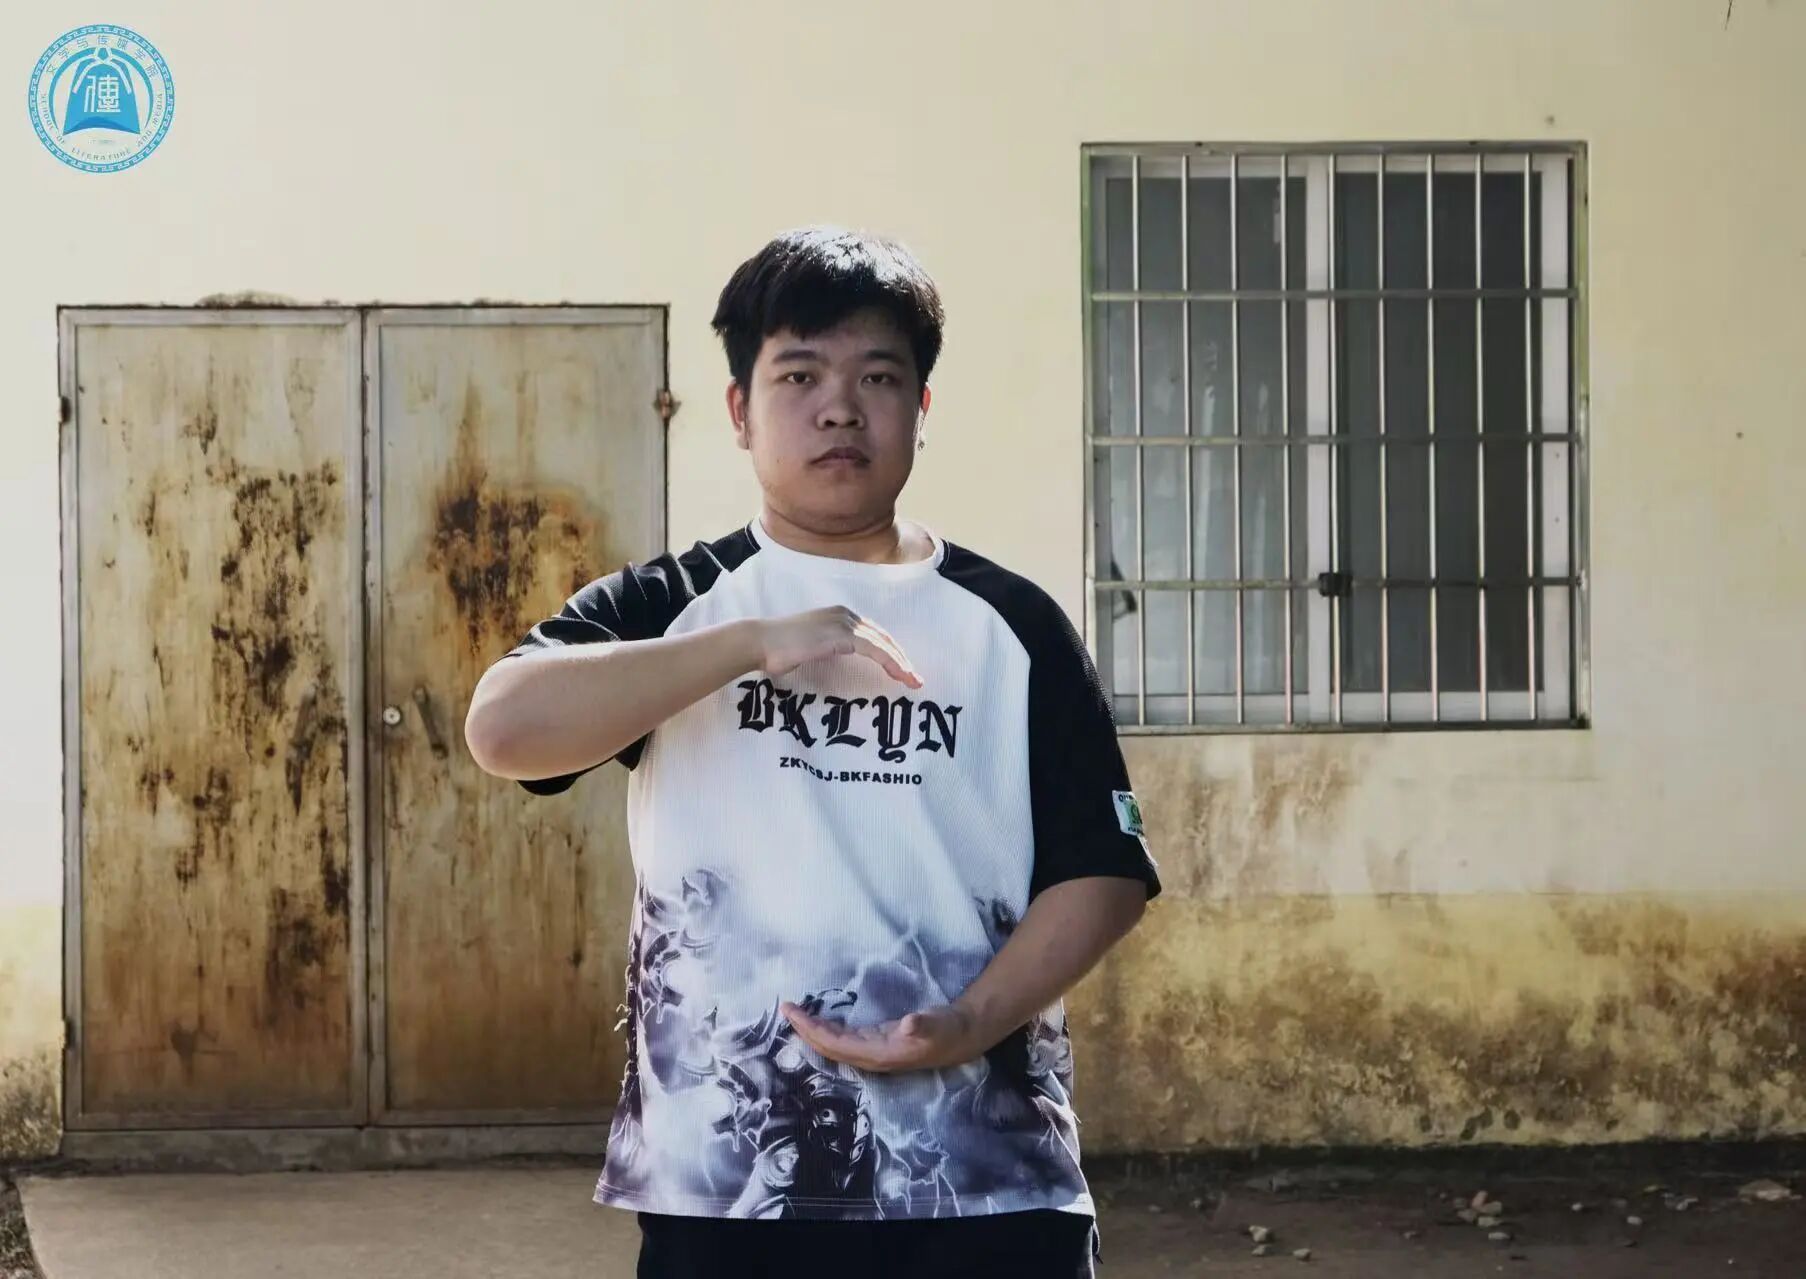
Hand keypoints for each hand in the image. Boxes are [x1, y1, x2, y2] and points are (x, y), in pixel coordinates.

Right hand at [756, 607, 921, 687]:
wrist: (759, 642)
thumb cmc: (777, 649)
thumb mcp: (810, 648)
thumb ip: (827, 650)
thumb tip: (834, 664)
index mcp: (839, 616)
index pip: (873, 634)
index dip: (891, 652)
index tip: (903, 671)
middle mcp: (844, 615)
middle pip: (883, 637)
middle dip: (902, 658)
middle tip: (916, 679)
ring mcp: (843, 622)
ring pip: (882, 643)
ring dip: (901, 663)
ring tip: (913, 682)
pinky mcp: (840, 635)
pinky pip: (873, 649)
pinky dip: (889, 662)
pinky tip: (899, 675)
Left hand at [781, 1000, 988, 1072]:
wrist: (963, 1037)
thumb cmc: (949, 1031)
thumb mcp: (939, 1025)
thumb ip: (924, 1025)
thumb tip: (908, 1024)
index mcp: (880, 1056)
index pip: (836, 1046)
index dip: (812, 1032)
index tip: (793, 1014)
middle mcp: (872, 1057)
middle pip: (829, 1048)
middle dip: (805, 1030)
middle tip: (785, 1009)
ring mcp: (873, 1051)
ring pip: (834, 1044)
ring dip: (813, 1030)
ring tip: (794, 1013)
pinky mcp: (876, 1042)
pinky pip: (843, 1038)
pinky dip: (827, 1028)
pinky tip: (818, 1019)